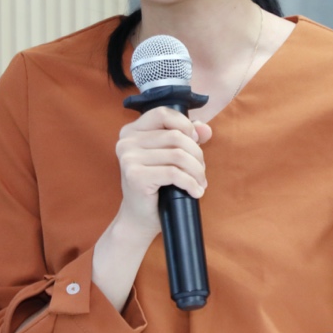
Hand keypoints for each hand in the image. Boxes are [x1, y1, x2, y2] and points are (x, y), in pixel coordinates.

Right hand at [114, 106, 212, 234]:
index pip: (163, 113)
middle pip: (176, 136)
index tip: (195, 142)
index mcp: (131, 131)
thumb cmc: (156, 186)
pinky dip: (191, 183)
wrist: (139, 218)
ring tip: (200, 183)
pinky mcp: (135, 176)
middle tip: (200, 172)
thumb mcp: (170, 157)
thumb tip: (205, 129)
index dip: (185, 125)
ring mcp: (128, 158)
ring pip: (178, 155)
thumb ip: (187, 137)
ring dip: (197, 171)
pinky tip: (196, 191)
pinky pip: (174, 173)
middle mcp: (126, 141)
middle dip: (196, 154)